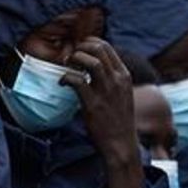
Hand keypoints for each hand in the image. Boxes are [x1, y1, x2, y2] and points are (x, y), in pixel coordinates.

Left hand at [63, 40, 143, 187]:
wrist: (122, 145)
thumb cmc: (119, 121)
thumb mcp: (122, 95)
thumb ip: (112, 80)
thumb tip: (94, 68)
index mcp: (124, 76)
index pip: (107, 47)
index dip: (89, 43)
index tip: (80, 49)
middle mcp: (117, 80)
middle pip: (99, 49)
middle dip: (81, 47)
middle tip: (71, 56)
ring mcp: (106, 92)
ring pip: (91, 61)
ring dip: (75, 58)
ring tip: (67, 64)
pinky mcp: (93, 104)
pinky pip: (78, 81)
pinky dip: (66, 77)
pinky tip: (62, 82)